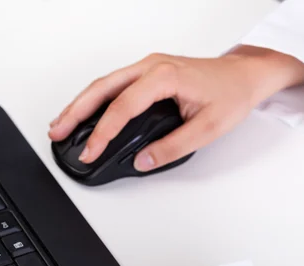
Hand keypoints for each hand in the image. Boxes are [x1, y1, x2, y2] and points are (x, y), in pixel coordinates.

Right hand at [48, 47, 303, 170]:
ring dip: (81, 103)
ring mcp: (149, 66)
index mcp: (164, 77)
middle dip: (75, 111)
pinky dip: (96, 99)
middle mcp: (151, 66)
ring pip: (104, 83)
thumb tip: (143, 161)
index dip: (102, 133)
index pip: (122, 107)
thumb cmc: (231, 95)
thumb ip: (172, 148)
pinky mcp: (149, 72)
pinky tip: (88, 112)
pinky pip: (115, 84)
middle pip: (102, 88)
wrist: (246, 75)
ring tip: (63, 123)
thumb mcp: (206, 129)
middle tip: (57, 132)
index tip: (90, 152)